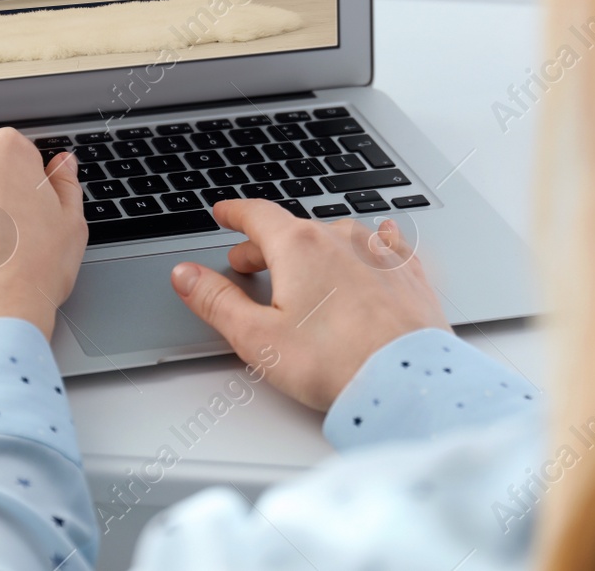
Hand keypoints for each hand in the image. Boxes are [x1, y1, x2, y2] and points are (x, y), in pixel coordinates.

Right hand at [171, 201, 446, 410]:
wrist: (407, 381)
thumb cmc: (335, 363)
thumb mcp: (256, 337)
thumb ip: (216, 301)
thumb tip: (186, 276)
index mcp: (299, 247)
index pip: (258, 215)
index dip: (235, 214)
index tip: (224, 213)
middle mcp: (341, 239)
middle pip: (293, 230)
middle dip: (266, 244)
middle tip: (248, 261)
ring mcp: (379, 254)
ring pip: (337, 236)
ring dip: (313, 247)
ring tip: (303, 266)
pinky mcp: (408, 274)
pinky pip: (386, 244)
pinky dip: (372, 243)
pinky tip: (379, 239)